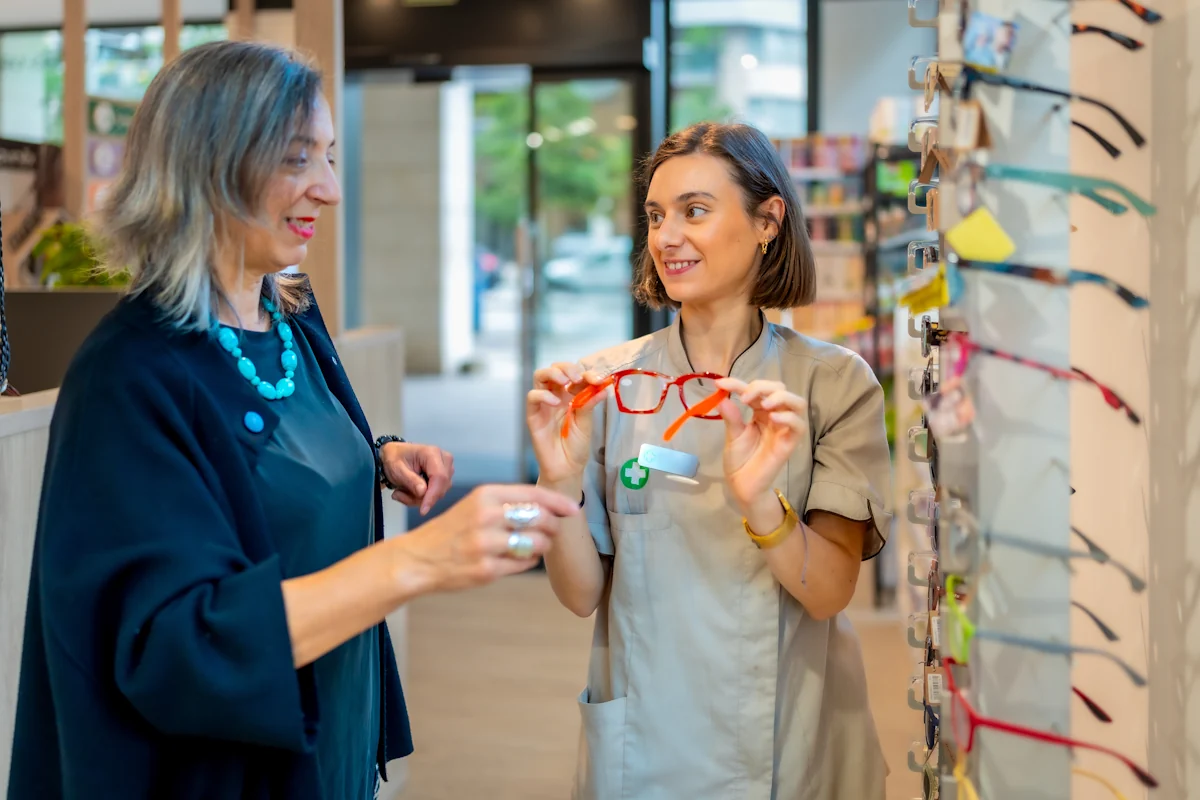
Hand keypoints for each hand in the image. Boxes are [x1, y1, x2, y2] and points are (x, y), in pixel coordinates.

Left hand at [380, 441, 454, 514]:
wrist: (396, 454)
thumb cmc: (395, 459)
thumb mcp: (397, 469)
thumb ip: (410, 481)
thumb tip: (423, 492)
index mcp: (432, 453)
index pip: (439, 477)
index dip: (432, 495)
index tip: (423, 510)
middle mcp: (444, 459)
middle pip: (441, 487)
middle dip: (421, 498)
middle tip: (398, 494)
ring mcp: (447, 468)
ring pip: (439, 493)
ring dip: (419, 498)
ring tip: (401, 491)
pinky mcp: (445, 477)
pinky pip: (437, 494)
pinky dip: (422, 497)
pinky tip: (409, 490)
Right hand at [402, 484, 581, 591]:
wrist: (419, 558)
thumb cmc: (453, 529)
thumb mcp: (476, 504)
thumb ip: (509, 502)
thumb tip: (551, 507)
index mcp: (485, 494)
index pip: (534, 494)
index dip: (559, 502)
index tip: (574, 508)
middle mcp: (487, 516)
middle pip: (541, 518)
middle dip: (552, 526)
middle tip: (549, 532)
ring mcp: (487, 545)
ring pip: (537, 543)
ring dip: (542, 545)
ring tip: (534, 545)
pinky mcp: (487, 570)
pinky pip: (524, 564)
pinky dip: (527, 561)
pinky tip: (517, 557)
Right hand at [526, 362, 608, 483]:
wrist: (566, 468)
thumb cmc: (576, 446)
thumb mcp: (587, 423)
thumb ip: (590, 403)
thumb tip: (603, 387)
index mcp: (571, 396)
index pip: (575, 375)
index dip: (587, 373)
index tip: (599, 379)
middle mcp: (556, 396)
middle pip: (555, 369)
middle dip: (567, 367)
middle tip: (578, 378)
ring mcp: (543, 404)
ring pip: (540, 376)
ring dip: (553, 373)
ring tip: (566, 381)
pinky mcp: (533, 415)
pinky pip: (532, 397)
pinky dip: (543, 395)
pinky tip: (555, 403)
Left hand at [714, 378, 808, 512]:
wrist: (742, 484)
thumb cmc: (739, 459)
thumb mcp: (732, 434)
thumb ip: (731, 416)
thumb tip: (721, 396)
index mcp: (760, 411)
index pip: (755, 389)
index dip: (738, 383)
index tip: (720, 383)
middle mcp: (775, 415)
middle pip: (780, 389)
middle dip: (762, 386)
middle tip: (744, 397)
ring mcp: (785, 428)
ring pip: (797, 402)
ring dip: (781, 397)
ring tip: (763, 404)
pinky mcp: (790, 442)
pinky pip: (799, 425)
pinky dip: (788, 417)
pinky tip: (772, 418)